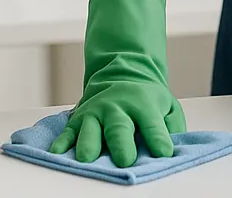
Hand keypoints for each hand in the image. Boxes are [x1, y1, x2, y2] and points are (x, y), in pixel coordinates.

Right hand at [48, 0, 184, 166]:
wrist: (121, 72)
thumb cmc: (146, 99)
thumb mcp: (168, 106)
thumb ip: (173, 127)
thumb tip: (174, 150)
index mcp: (143, 104)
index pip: (153, 124)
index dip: (158, 139)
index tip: (163, 152)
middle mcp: (117, 108)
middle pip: (119, 128)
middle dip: (121, 144)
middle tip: (125, 159)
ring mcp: (95, 112)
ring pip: (90, 129)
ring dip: (88, 143)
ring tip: (87, 157)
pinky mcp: (78, 118)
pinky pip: (68, 131)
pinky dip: (62, 142)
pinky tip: (57, 152)